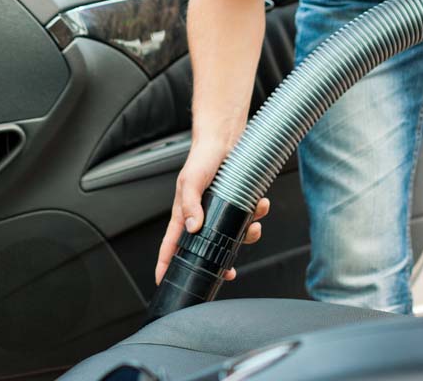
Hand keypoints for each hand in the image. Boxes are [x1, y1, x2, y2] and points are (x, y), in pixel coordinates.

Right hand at [155, 139, 269, 284]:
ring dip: (246, 236)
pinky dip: (257, 216)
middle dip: (218, 263)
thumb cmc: (201, 158)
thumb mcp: (190, 180)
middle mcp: (200, 217)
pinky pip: (247, 220)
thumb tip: (193, 228)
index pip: (170, 244)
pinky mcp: (235, 205)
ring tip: (253, 225)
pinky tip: (260, 206)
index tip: (163, 281)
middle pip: (205, 250)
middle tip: (228, 272)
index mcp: (183, 214)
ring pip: (231, 238)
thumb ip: (189, 204)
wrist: (224, 140)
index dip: (165, 263)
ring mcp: (219, 213)